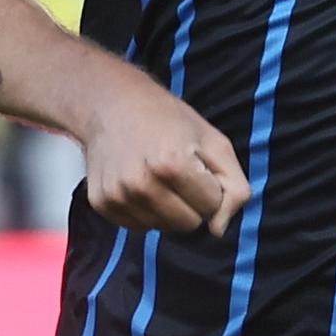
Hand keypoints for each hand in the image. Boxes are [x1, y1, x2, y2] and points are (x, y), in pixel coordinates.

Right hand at [79, 68, 250, 237]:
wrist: (112, 105)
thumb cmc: (169, 121)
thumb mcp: (215, 142)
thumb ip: (234, 187)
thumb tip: (218, 230)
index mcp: (172, 165)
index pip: (211, 207)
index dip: (210, 187)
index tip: (196, 166)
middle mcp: (140, 184)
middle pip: (188, 224)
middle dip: (191, 203)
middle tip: (178, 173)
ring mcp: (117, 196)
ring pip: (163, 228)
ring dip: (168, 209)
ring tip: (158, 178)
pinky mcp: (101, 204)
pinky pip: (138, 227)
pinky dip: (145, 211)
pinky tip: (140, 184)